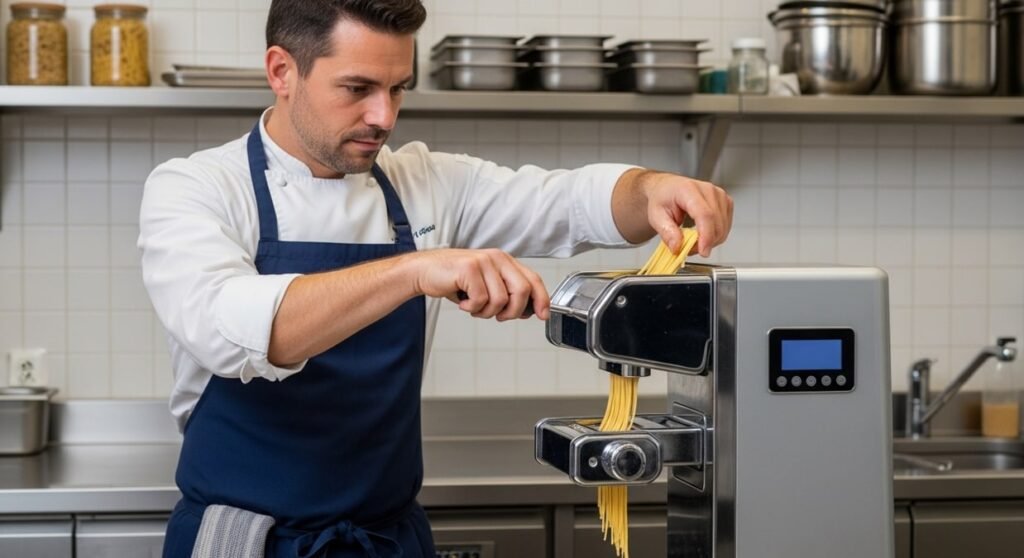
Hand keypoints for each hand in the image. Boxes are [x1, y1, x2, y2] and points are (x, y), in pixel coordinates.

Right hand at [407, 248, 549, 320]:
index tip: (543, 315)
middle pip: (522, 291)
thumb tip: (528, 311)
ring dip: (486, 312)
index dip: (542, 299)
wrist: (425, 271)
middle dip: (513, 311)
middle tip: (499, 316)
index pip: (533, 279)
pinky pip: (481, 300)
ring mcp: (484, 262)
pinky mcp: (469, 269)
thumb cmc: (455, 280)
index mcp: (504, 261)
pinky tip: (463, 302)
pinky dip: (472, 308)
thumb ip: (507, 293)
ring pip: (501, 300)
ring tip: (474, 306)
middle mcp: (497, 258)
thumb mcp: (486, 284)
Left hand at [641, 171, 732, 257]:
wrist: (669, 188)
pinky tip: (703, 235)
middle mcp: (708, 190)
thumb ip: (667, 232)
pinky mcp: (726, 202)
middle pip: (716, 223)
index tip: (703, 252)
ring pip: (723, 227)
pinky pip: (726, 226)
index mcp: (688, 189)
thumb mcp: (656, 216)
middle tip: (688, 249)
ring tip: (693, 241)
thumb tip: (678, 247)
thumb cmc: (663, 199)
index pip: (704, 214)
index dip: (706, 235)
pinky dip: (715, 236)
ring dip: (710, 241)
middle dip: (705, 243)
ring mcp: (719, 195)